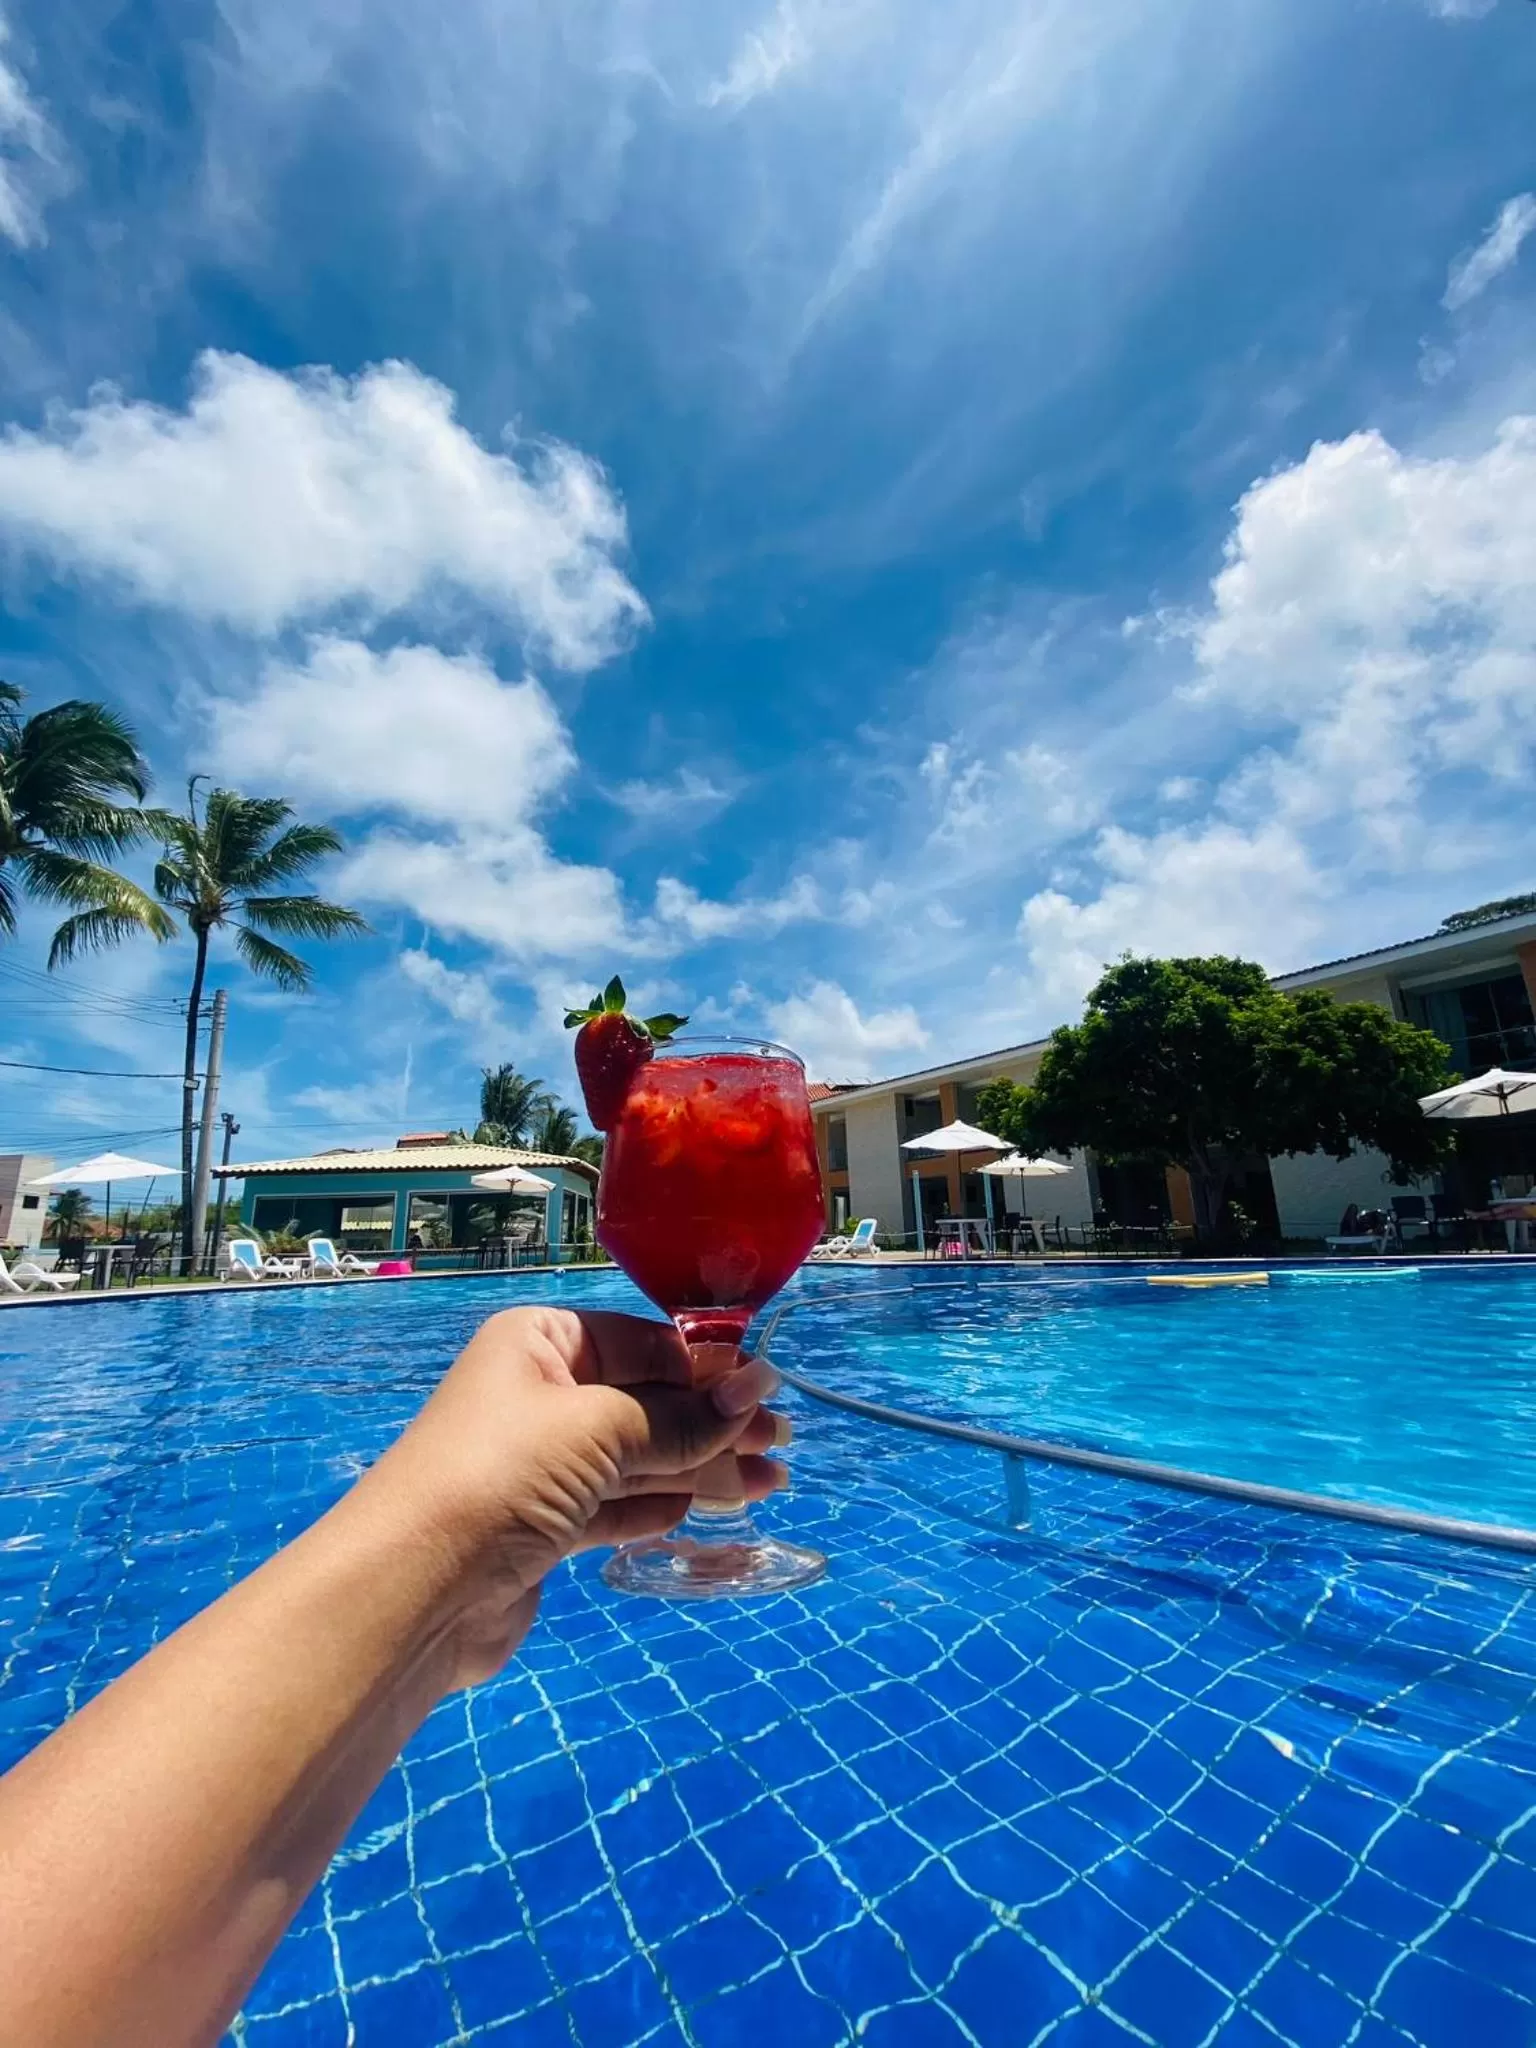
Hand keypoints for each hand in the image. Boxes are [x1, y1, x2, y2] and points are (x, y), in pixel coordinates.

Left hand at [357, 1307, 787, 1686]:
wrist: (412, 1591)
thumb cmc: (501, 1476)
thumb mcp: (599, 1431)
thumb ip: (681, 1419)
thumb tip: (758, 1389)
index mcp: (539, 1343)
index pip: (642, 1342)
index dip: (706, 1367)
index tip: (768, 1390)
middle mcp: (537, 1395)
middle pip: (645, 1401)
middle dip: (714, 1422)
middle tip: (782, 1444)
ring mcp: (538, 1466)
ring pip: (637, 1458)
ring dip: (701, 1470)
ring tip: (770, 1483)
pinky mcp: (540, 1529)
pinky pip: (613, 1506)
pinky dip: (656, 1507)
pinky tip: (698, 1512)